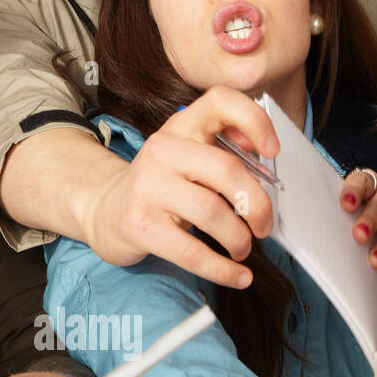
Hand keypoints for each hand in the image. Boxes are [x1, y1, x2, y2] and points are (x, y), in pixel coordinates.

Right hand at [83, 86, 278, 287]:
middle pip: (227, 170)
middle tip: (263, 226)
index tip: (272, 152)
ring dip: (240, 239)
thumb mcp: (187, 157)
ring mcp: (147, 187)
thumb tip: (264, 154)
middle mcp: (162, 150)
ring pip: (213, 213)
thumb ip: (223, 150)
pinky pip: (193, 252)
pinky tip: (237, 275)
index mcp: (180, 128)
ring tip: (242, 248)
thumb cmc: (159, 187)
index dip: (254, 120)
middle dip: (258, 205)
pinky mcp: (141, 225)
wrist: (104, 210)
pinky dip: (224, 270)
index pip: (219, 100)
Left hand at [338, 169, 376, 289]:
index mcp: (372, 183)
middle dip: (370, 220)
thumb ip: (342, 218)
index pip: (362, 182)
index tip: (346, 205)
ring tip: (375, 261)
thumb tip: (321, 237)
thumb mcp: (352, 213)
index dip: (354, 192)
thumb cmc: (362, 218)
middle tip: (359, 235)